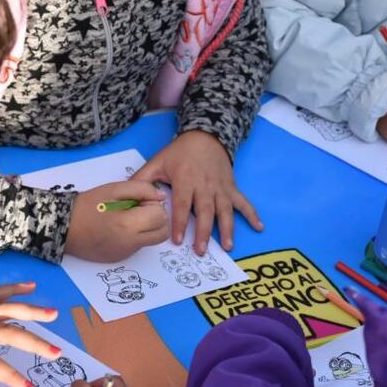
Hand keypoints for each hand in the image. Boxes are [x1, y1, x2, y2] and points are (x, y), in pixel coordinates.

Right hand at [65, 181, 168, 261]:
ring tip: (128, 218)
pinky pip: (138, 246)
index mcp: (128, 225)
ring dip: (148, 228)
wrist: (62, 228)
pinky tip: (118, 228)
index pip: (160, 216)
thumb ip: (141, 189)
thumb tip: (161, 196)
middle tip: (138, 210)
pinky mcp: (120, 258)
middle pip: (162, 232)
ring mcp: (126, 253)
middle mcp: (130, 243)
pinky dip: (135, 236)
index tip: (139, 200)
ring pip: (152, 240)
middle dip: (156, 218)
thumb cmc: (86, 206)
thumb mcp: (113, 189)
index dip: (153, 205)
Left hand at [132, 130, 262, 254]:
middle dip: (203, 232)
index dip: (179, 222)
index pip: (182, 204)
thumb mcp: (158, 162)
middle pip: (205, 212)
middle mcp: (205, 186)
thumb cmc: (179, 152)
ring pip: (225, 211)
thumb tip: (127, 196)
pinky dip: (252, 214)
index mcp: (186, 180)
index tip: (177, 240)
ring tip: (227, 246)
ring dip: (227, 229)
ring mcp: (221, 188)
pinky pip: (243, 202)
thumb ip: (142, 179)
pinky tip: (259, 228)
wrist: (206, 135)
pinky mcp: (232, 187)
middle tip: (200, 251)